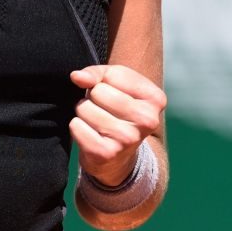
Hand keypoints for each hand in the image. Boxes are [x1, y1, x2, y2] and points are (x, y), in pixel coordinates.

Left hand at [69, 64, 166, 185]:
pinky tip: (91, 134)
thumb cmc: (117, 109)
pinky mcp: (107, 153)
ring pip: (84, 108)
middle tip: (103, 110)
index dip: (103, 81)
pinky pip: (76, 126)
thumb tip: (77, 76)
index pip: (112, 75)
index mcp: (155, 98)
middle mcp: (147, 120)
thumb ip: (96, 73)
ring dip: (83, 112)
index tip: (113, 93)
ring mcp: (128, 139)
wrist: (121, 157)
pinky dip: (77, 127)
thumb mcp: (114, 83)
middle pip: (98, 91)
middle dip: (92, 97)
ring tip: (97, 122)